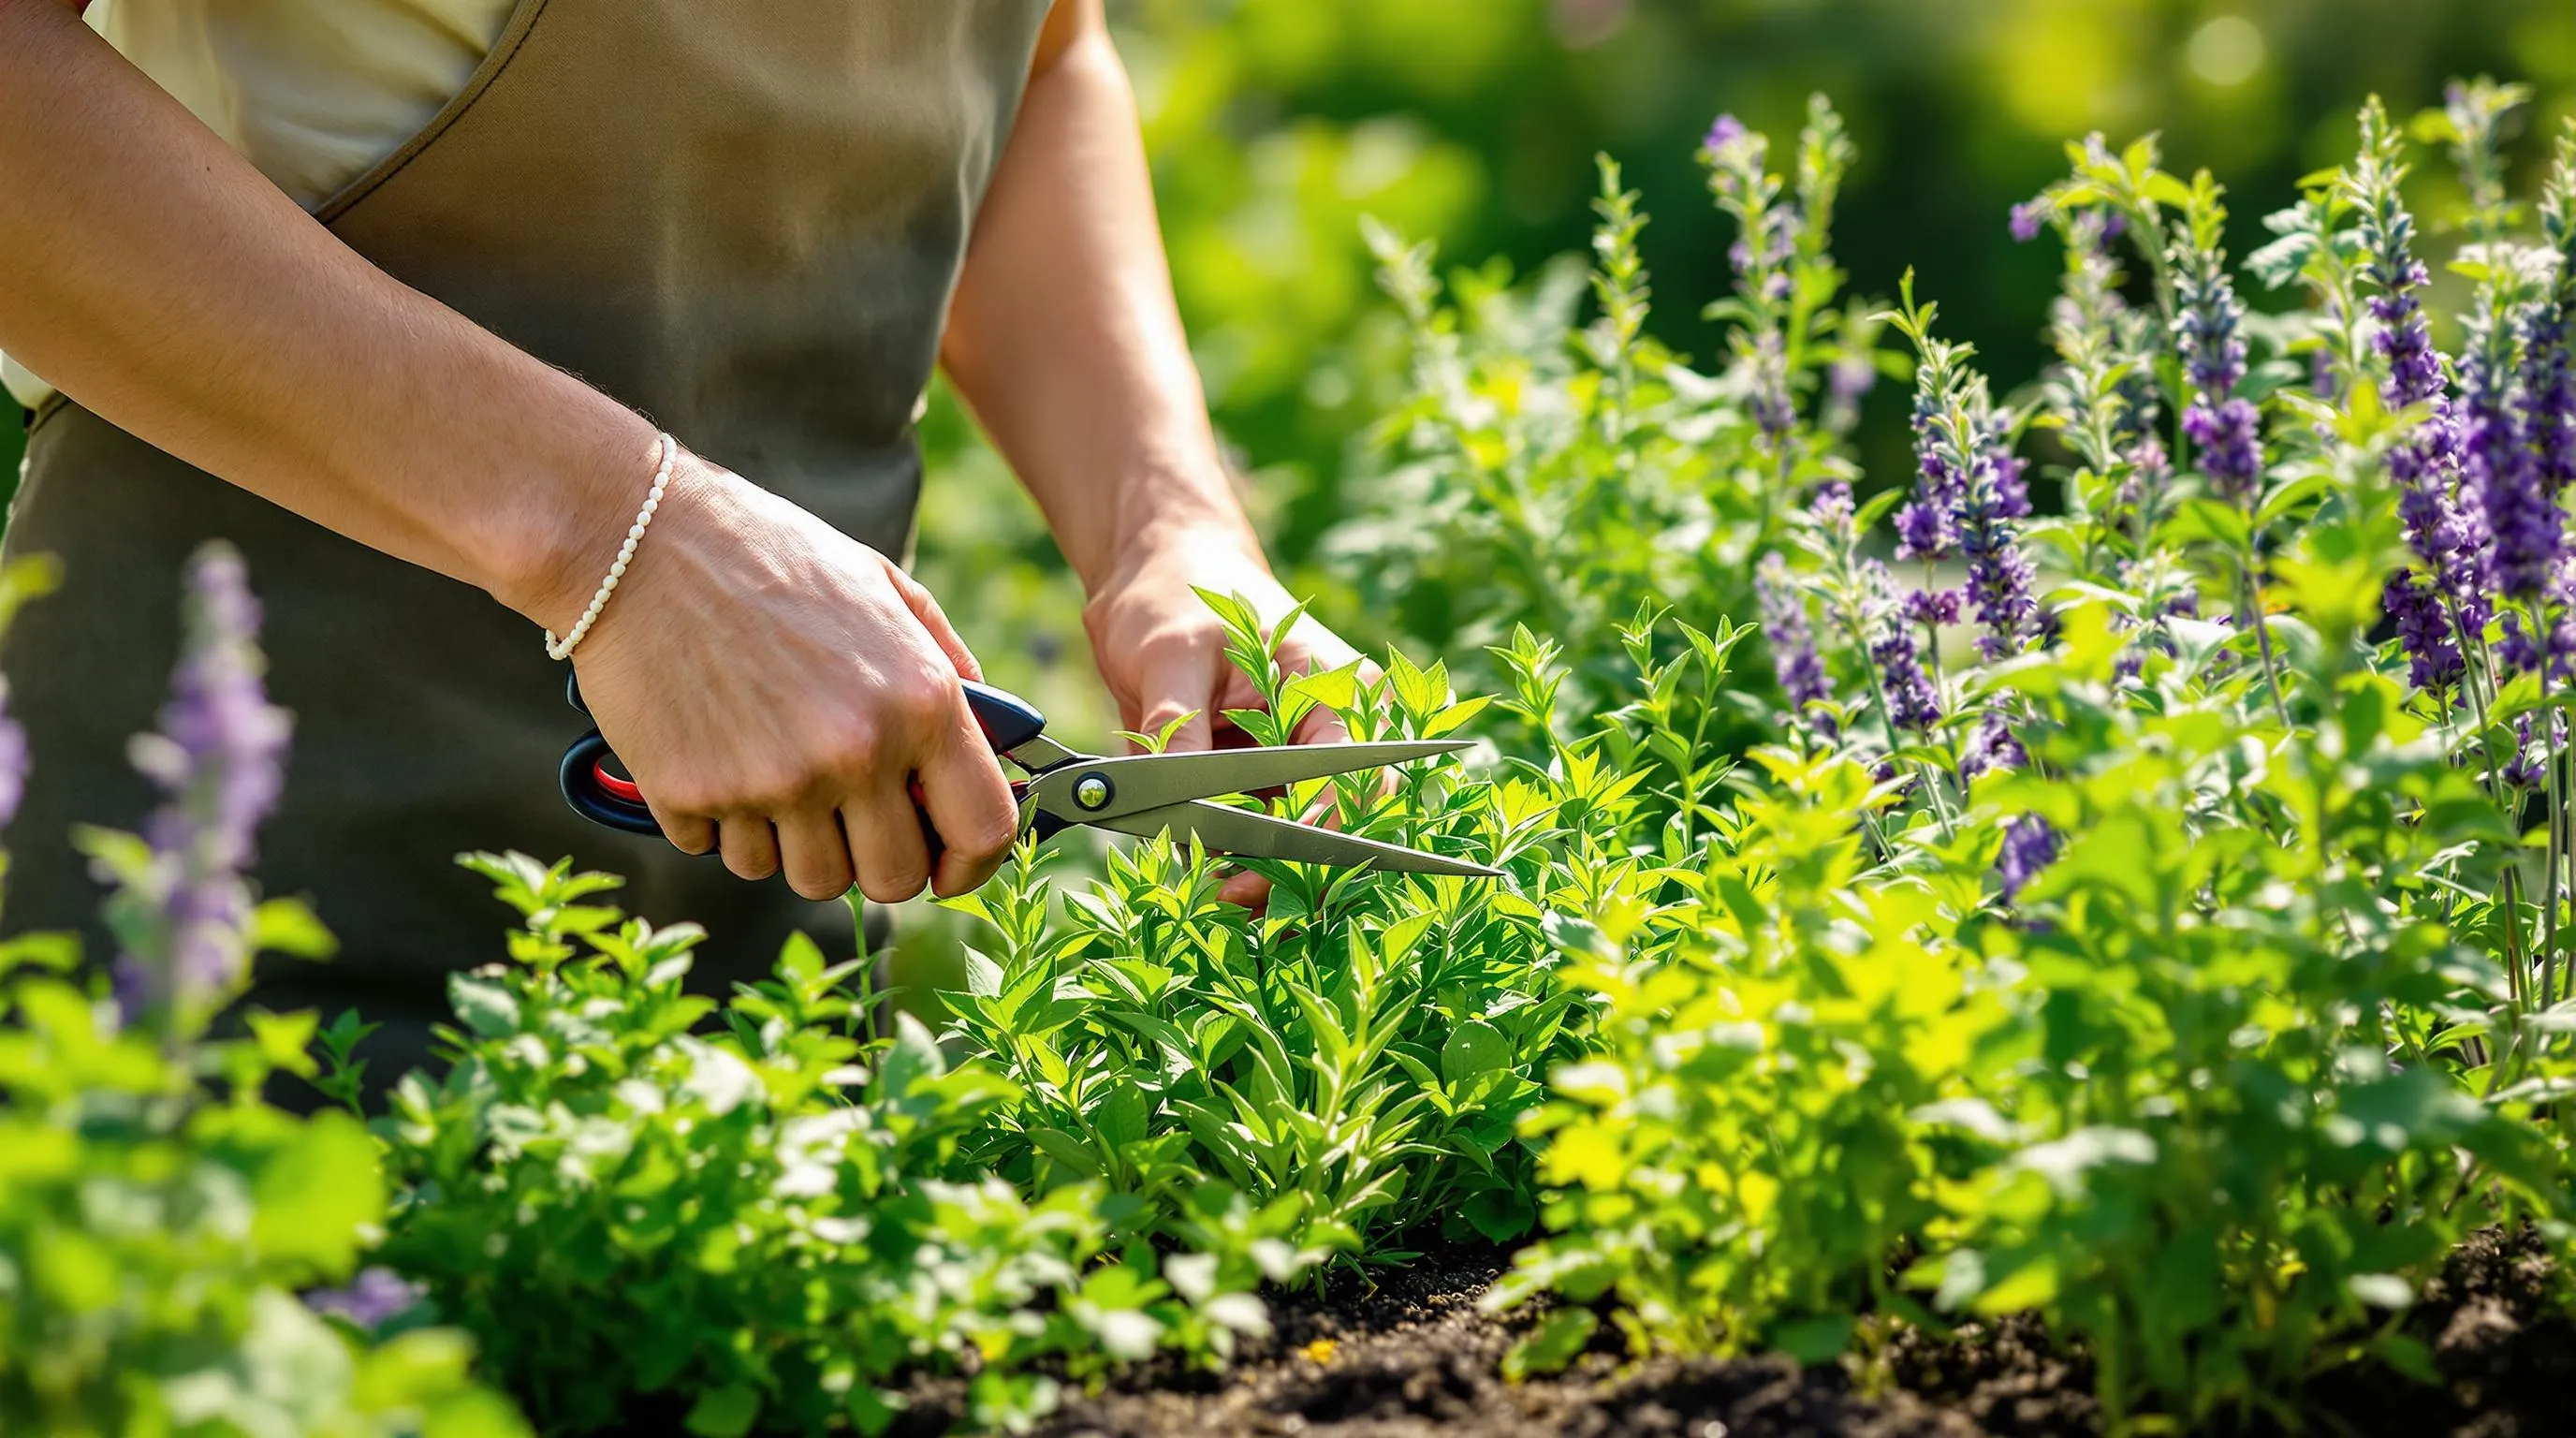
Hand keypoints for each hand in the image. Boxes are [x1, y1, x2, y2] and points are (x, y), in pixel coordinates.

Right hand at [562, 458, 1021, 902]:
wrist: (639, 540)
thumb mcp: (885, 589)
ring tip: (774, 771)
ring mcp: (772, 782)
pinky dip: (725, 822)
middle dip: (877, 859)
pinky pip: (727, 853)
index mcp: (919, 702)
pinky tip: (715, 752)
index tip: (950, 868)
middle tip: (848, 817)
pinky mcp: (694, 796)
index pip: (984, 830)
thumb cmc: (769, 557)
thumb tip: (990, 740)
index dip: (973, 864)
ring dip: (798, 844)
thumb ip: (947, 667)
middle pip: (894, 879)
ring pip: (811, 879)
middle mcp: (855, 752)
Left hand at [1082, 524, 1370, 906]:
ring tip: (1207, 893)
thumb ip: (1177, 730)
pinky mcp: (1266, 779)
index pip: (1349, 781)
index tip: (1249, 875)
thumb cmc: (1174, 594)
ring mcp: (1302, 758)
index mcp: (1337, 688)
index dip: (1308, 837)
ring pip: (1302, 837)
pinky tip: (1199, 873)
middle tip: (1226, 897)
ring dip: (1260, 870)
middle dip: (1289, 868)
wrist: (1156, 575)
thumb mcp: (1168, 655)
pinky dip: (1234, 857)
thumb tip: (1175, 808)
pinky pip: (1264, 831)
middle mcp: (1336, 728)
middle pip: (1340, 821)